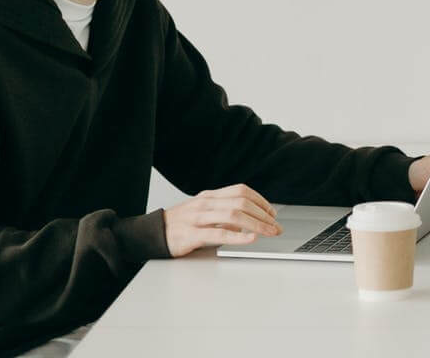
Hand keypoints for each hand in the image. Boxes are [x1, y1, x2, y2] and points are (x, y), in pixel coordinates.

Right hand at [162, 183, 279, 256]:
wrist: (152, 233)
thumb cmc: (181, 224)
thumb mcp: (204, 212)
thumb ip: (223, 212)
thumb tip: (250, 218)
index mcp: (210, 195)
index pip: (241, 191)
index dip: (260, 201)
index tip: (272, 213)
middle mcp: (205, 203)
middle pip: (241, 202)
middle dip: (263, 214)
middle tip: (276, 226)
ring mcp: (198, 217)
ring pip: (233, 215)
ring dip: (256, 224)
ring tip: (269, 232)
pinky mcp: (191, 234)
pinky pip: (218, 233)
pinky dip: (238, 236)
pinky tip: (250, 239)